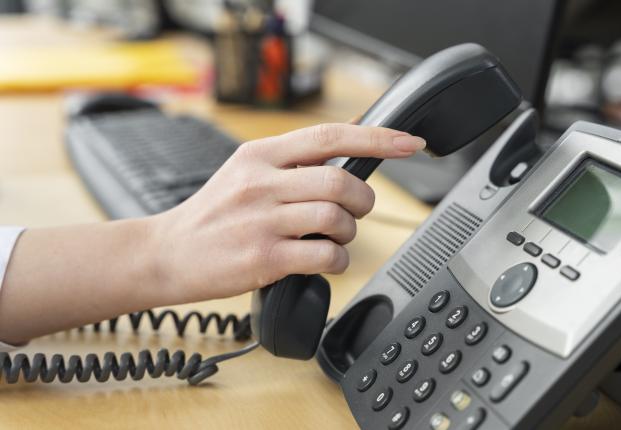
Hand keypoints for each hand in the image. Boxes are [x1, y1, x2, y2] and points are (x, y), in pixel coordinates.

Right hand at [150, 123, 425, 302]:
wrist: (167, 253)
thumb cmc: (215, 215)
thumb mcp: (246, 171)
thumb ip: (292, 161)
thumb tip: (348, 152)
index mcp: (260, 154)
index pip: (330, 136)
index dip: (377, 138)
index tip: (409, 143)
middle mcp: (261, 182)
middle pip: (340, 181)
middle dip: (362, 200)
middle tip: (355, 211)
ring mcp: (261, 220)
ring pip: (335, 217)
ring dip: (348, 232)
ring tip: (334, 238)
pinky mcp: (263, 257)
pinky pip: (324, 255)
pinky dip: (337, 260)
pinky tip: (325, 260)